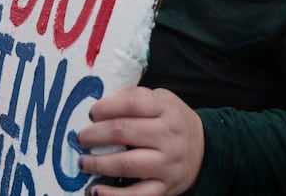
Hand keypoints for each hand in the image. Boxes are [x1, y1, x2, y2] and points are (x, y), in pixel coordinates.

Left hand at [76, 87, 203, 195]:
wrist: (204, 149)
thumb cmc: (171, 120)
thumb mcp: (159, 100)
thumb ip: (131, 99)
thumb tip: (95, 106)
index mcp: (165, 108)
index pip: (131, 102)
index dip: (106, 106)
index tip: (91, 113)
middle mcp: (168, 135)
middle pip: (123, 131)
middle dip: (94, 135)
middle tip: (80, 138)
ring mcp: (168, 163)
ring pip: (127, 163)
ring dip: (99, 163)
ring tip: (83, 161)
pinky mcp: (166, 187)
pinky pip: (138, 195)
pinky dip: (115, 195)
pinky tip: (97, 190)